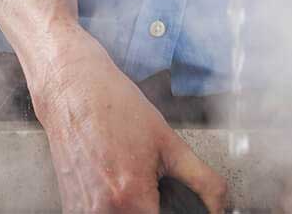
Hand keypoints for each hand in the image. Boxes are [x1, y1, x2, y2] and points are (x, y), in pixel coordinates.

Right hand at [28, 28, 225, 213]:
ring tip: (130, 181)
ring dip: (133, 209)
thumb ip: (203, 180)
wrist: (73, 90)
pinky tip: (112, 182)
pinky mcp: (71, 207)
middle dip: (153, 209)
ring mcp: (82, 212)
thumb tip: (220, 206)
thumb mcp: (170, 141)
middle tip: (152, 188)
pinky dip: (113, 208)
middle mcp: (103, 212)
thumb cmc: (114, 107)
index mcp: (131, 198)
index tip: (169, 201)